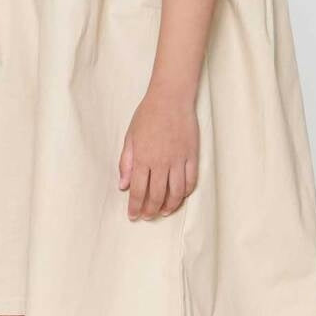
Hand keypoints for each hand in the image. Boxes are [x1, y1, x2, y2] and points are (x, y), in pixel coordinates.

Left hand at [117, 88, 198, 220]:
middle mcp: (161, 163)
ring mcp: (178, 160)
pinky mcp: (192, 156)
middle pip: (156, 196)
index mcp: (142, 158)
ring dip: (169, 206)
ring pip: (175, 193)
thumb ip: (126, 163)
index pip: (138, 191)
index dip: (135, 206)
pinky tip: (179, 197)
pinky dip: (185, 193)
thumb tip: (123, 185)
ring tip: (163, 211)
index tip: (133, 215)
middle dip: (150, 210)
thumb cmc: (148, 115)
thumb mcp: (130, 137)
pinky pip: (191, 181)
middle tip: (147, 216)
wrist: (171, 99)